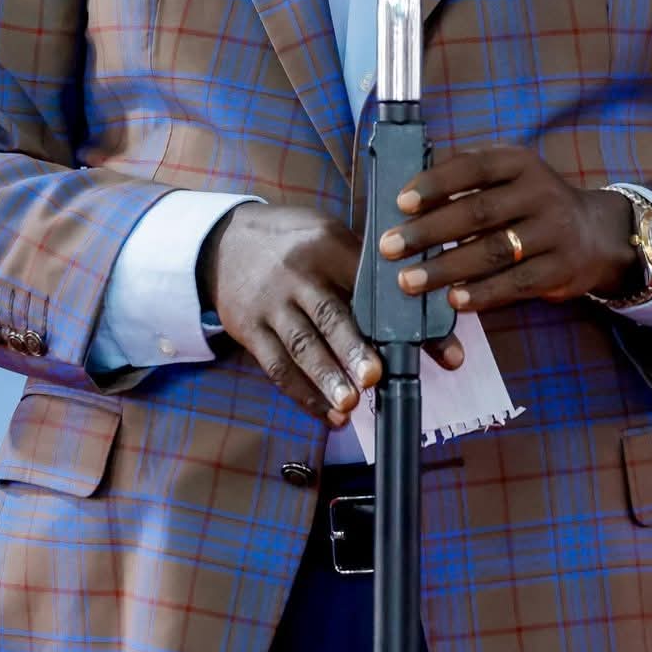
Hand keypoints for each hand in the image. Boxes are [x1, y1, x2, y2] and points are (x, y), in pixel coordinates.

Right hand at [200, 203, 464, 427]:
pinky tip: (328, 414)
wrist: (224, 241)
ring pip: (300, 344)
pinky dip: (302, 395)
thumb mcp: (329, 237)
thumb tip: (426, 310)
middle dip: (351, 348)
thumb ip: (367, 270)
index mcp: (328, 246)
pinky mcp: (248, 329)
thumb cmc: (295, 243)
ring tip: (348, 406)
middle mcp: (297, 274)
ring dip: (325, 378)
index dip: (399, 314)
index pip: (369, 281)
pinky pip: (276, 367)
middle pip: (328, 314)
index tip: (427, 343)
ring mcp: (270, 303)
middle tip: (374, 377)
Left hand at [379, 147, 639, 314]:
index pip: (473, 167)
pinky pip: (516, 284)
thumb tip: (405, 198)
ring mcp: (554, 231)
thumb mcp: (507, 177)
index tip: (400, 202)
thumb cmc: (530, 203)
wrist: (595, 234)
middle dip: (428, 231)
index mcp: (520, 162)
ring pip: (493, 251)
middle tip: (389, 248)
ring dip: (446, 268)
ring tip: (409, 281)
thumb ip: (465, 181)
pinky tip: (453, 300)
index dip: (436, 183)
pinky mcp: (561, 268)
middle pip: (478, 212)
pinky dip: (482, 293)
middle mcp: (540, 192)